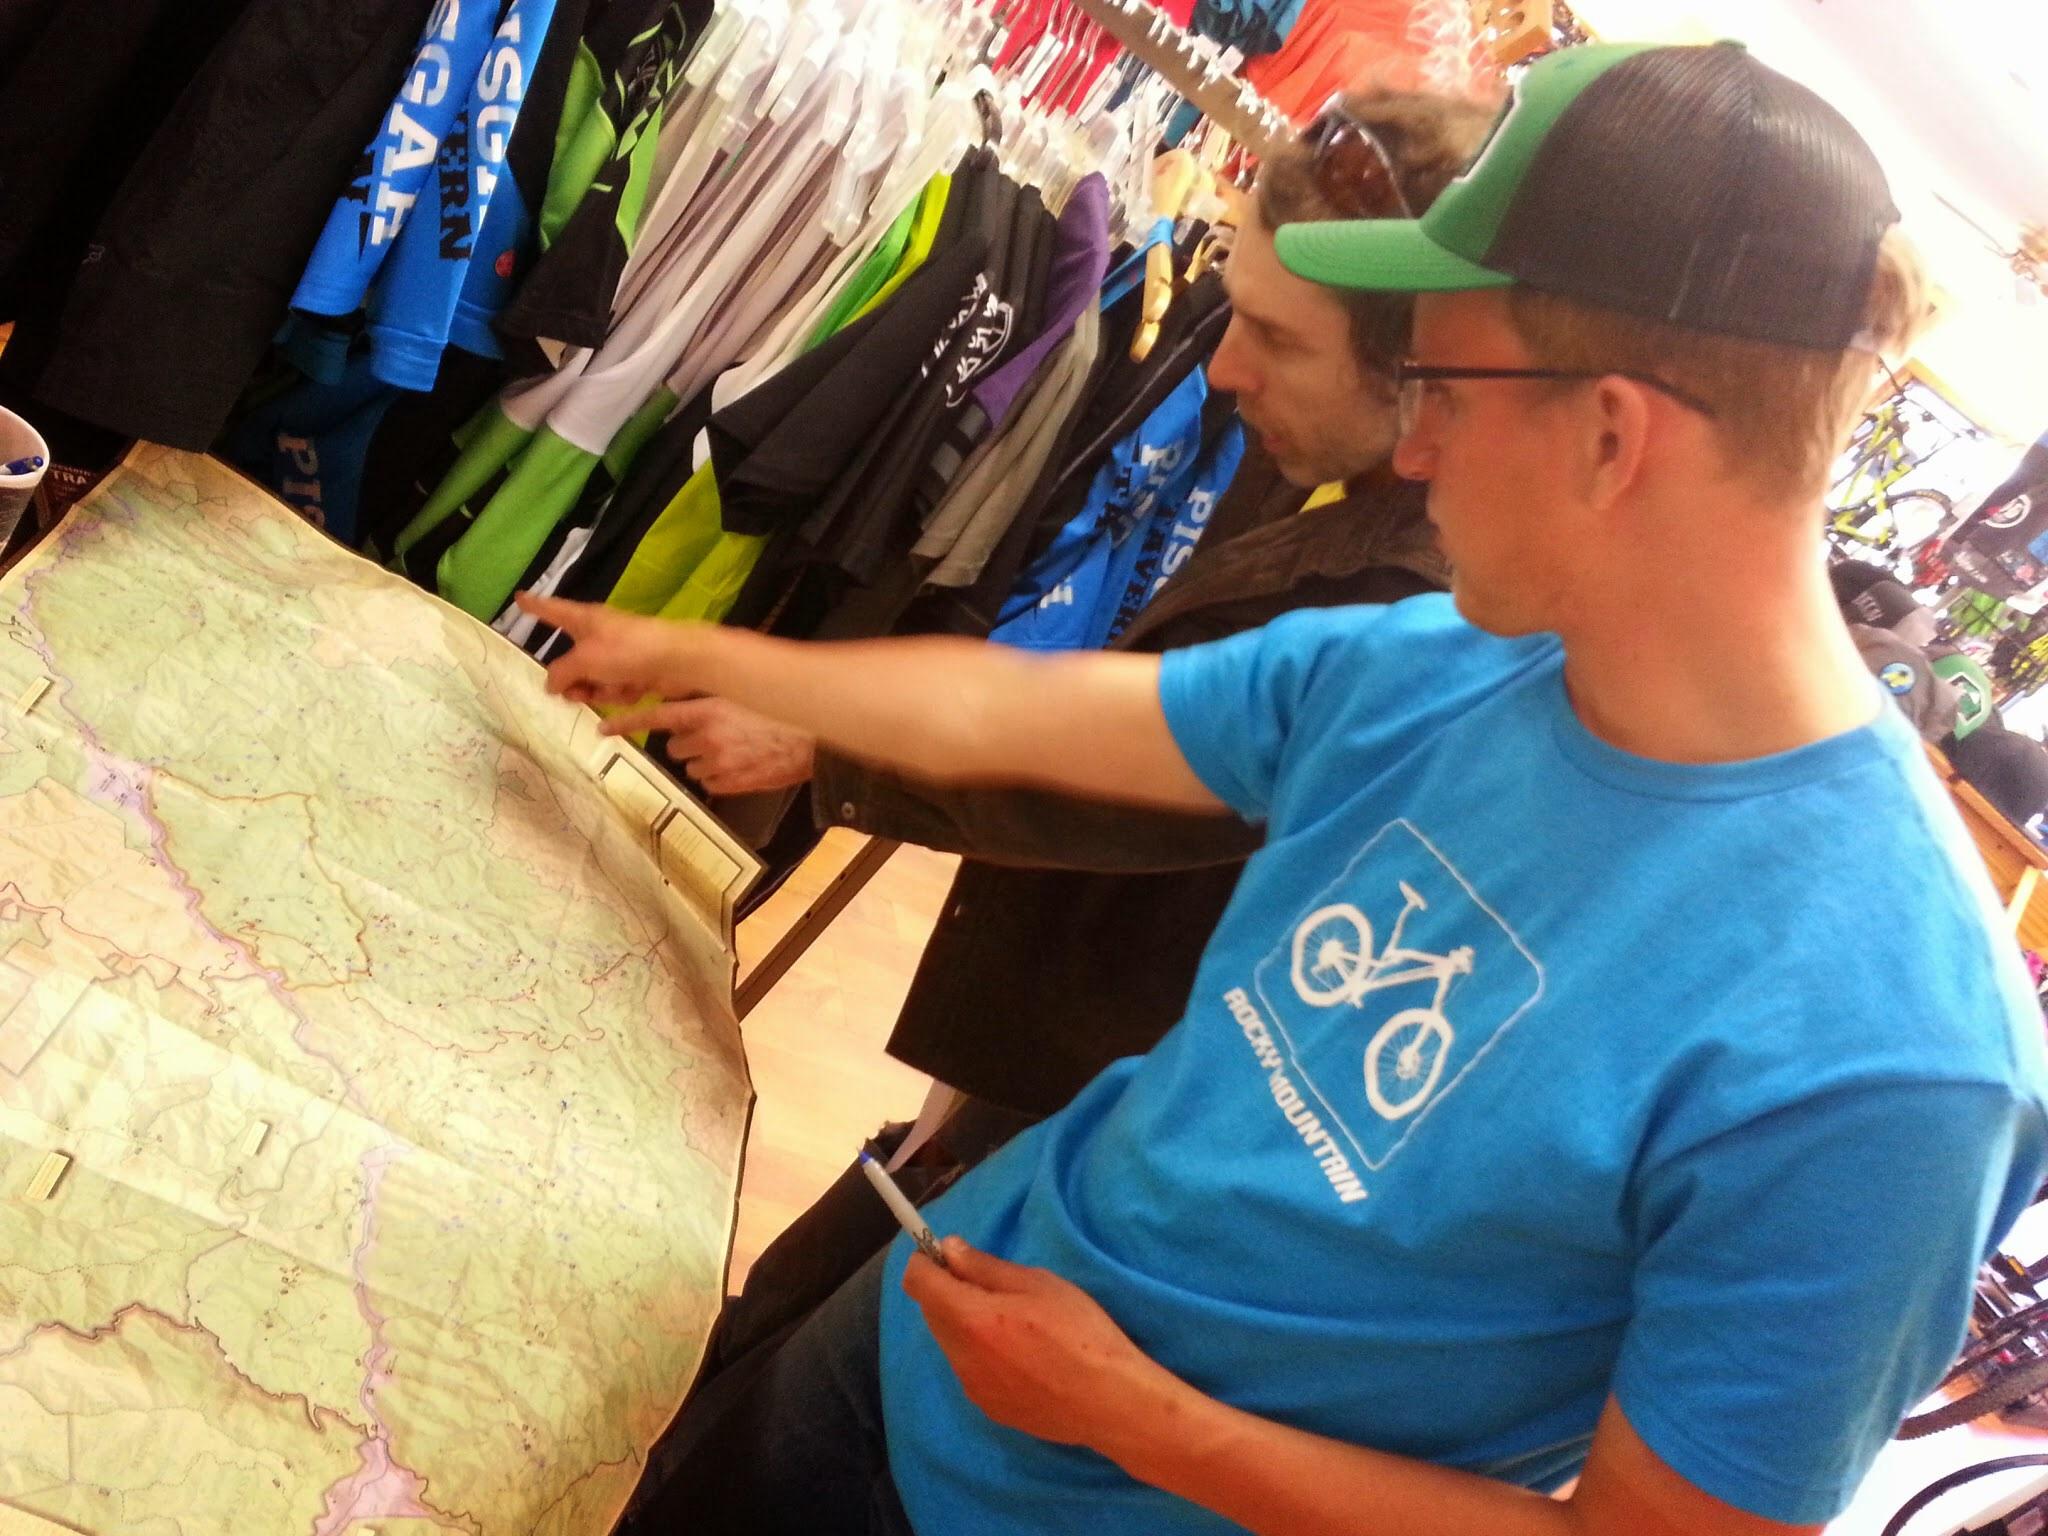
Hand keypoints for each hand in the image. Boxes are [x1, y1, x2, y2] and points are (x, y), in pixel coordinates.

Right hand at [515, 592, 703, 707]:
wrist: (676, 662)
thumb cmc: (626, 650)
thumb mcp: (584, 660)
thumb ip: (561, 672)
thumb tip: (551, 684)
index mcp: (585, 619)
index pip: (552, 610)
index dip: (535, 606)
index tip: (519, 598)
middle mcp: (600, 634)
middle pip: (572, 659)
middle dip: (572, 679)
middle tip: (571, 692)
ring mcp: (619, 655)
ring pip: (592, 679)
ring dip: (597, 690)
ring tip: (609, 690)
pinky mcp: (636, 673)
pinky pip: (615, 688)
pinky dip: (620, 694)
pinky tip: (632, 693)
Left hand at [600, 697, 817, 794]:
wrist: (813, 743)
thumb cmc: (782, 715)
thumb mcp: (744, 696)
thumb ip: (714, 699)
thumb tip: (690, 704)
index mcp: (708, 710)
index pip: (655, 717)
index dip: (626, 723)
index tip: (602, 728)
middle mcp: (707, 738)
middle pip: (675, 745)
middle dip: (688, 740)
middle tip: (715, 734)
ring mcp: (717, 764)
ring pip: (691, 764)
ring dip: (704, 758)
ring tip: (734, 749)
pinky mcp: (729, 784)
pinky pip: (710, 782)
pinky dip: (720, 775)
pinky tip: (741, 764)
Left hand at [902, 1237, 1181, 1456]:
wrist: (1109, 1401)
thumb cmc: (1079, 1332)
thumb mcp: (1037, 1284)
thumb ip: (984, 1267)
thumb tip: (947, 1249)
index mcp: (970, 1319)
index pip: (918, 1284)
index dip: (925, 1262)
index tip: (942, 1254)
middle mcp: (960, 1356)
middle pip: (932, 1313)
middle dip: (948, 1292)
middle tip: (990, 1285)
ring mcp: (972, 1387)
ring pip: (951, 1343)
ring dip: (964, 1324)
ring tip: (1012, 1323)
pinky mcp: (988, 1408)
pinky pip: (969, 1369)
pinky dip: (981, 1353)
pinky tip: (1021, 1355)